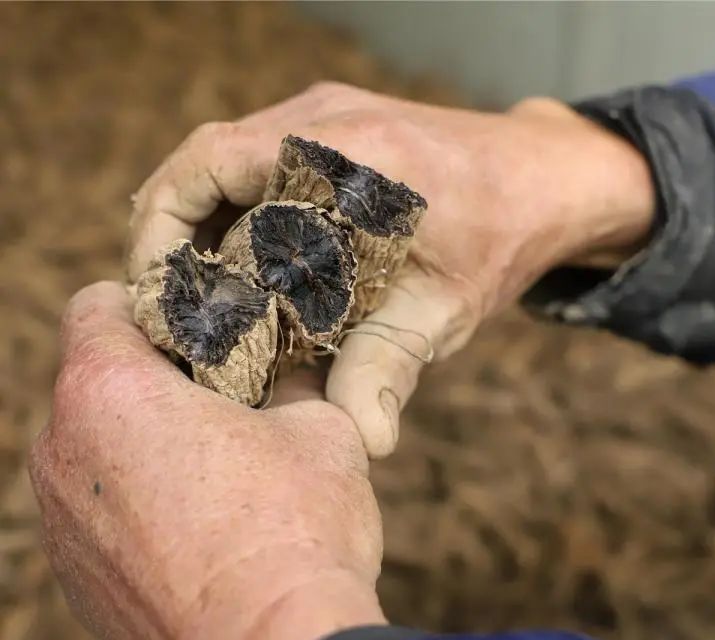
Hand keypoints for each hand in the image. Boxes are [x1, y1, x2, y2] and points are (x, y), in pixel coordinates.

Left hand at [29, 282, 383, 639]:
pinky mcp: (77, 581)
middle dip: (154, 377)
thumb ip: (294, 386)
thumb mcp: (320, 430)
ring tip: (216, 468)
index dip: (148, 301)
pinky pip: (100, 512)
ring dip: (144, 443)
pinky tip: (201, 529)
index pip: (96, 306)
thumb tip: (295, 377)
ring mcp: (62, 524)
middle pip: (96, 381)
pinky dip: (139, 503)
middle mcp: (62, 453)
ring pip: (96, 449)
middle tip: (221, 394)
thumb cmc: (295, 531)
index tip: (192, 321)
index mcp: (109, 392)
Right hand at [127, 83, 654, 457]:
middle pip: (203, 160)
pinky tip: (233, 264)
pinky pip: (253, 161)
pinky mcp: (329, 127)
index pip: (218, 179)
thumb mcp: (444, 309)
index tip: (163, 303)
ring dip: (194, 221)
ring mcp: (326, 113)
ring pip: (220, 158)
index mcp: (351, 156)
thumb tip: (362, 439)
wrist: (542, 179)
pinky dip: (228, 210)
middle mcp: (327, 119)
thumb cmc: (500, 239)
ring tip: (186, 289)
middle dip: (167, 232)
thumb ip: (389, 367)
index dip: (172, 240)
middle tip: (161, 302)